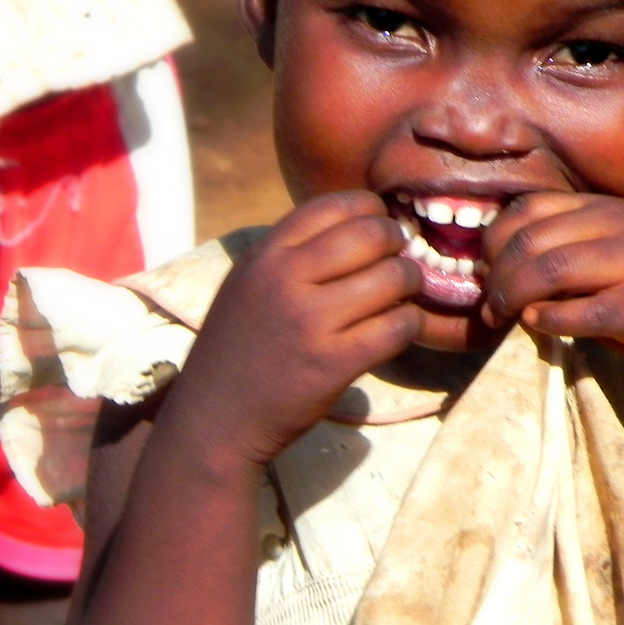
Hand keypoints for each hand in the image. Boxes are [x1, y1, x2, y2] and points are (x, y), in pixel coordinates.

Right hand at [174, 192, 423, 467]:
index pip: (334, 205)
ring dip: (410, 282)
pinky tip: (400, 328)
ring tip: (403, 295)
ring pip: (392, 277)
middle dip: (397, 243)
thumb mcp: (249, 283)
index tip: (379, 226)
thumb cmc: (238, 348)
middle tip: (400, 258)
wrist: (213, 419)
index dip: (370, 210)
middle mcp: (285, 279)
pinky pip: (397, 327)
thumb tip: (356, 225)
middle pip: (371, 234)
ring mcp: (310, 322)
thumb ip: (292, 252)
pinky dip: (409, 324)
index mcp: (266, 254)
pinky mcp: (333, 364)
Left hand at [481, 193, 623, 394]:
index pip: (530, 208)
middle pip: (532, 238)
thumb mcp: (614, 262)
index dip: (494, 239)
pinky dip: (549, 319)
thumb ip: (566, 256)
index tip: (484, 271)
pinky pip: (583, 310)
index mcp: (609, 210)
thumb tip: (496, 272)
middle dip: (497, 274)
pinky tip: (538, 326)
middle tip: (487, 305)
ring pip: (551, 268)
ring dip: (513, 296)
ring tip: (502, 317)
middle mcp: (622, 227)